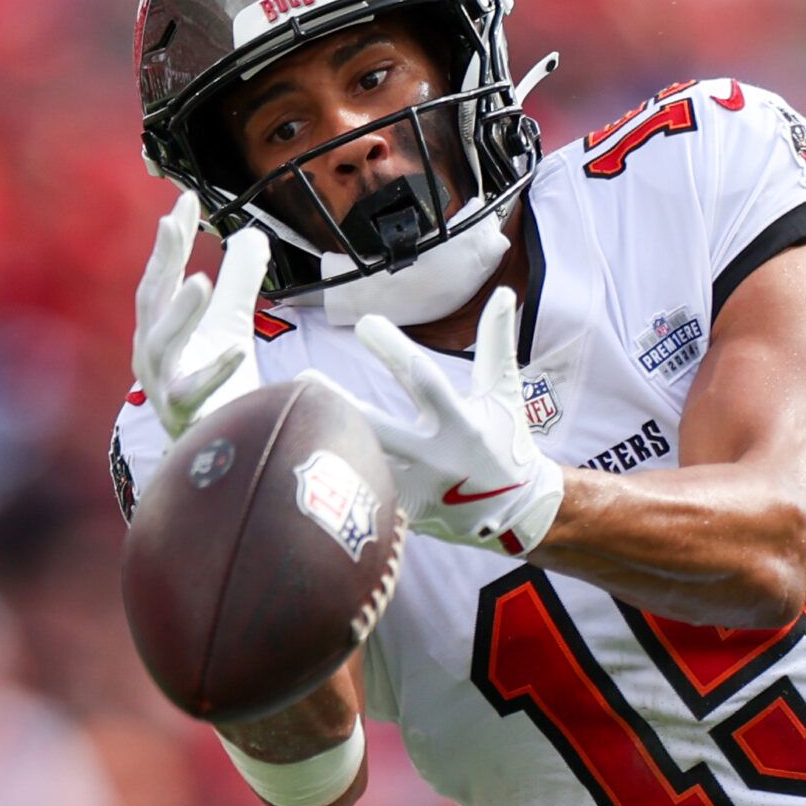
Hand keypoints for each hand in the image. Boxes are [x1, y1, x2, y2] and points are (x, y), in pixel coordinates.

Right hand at [131, 191, 270, 438]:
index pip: (161, 275)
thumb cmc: (219, 385)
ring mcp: (163, 387)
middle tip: (172, 223)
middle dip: (160, 262)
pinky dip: (215, 371)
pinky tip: (236, 350)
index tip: (184, 199)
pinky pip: (196, 393)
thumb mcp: (231, 323)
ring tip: (201, 282)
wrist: (218, 451)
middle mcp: (150, 355)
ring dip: (180, 314)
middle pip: (150, 301)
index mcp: (157, 328)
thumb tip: (252, 233)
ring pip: (162, 346)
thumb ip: (240, 280)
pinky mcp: (184, 417)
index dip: (170, 239)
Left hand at [307, 288, 564, 555]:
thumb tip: (502, 292)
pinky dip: (341, 474)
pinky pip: (367, 494)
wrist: (516, 512)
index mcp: (462, 423)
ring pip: (367, 463)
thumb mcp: (504, 392)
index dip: (395, 352)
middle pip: (382, 429)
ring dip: (330, 439)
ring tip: (290, 415)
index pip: (424, 381)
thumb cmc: (505, 439)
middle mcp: (437, 457)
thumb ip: (497, 343)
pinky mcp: (406, 513)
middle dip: (342, 403)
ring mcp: (419, 490)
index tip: (365, 323)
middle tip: (304, 375)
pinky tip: (305, 457)